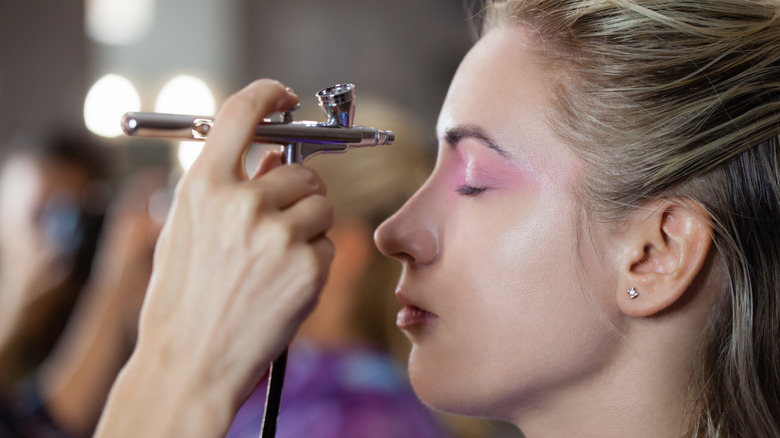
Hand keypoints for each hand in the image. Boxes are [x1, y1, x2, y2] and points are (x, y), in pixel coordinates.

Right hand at [98, 79, 333, 437]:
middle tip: (280, 222)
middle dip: (297, 191)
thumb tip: (275, 157)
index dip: (268, 95)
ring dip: (308, 225)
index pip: (241, 112)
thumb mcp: (188, 229)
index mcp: (204, 186)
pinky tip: (283, 283)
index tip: (284, 96)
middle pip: (299, 170)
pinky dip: (313, 259)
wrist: (191, 360)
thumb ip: (229, 186)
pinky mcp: (308, 266)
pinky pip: (327, 244)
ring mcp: (278, 235)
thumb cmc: (185, 296)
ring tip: (275, 260)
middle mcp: (242, 203)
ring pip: (321, 205)